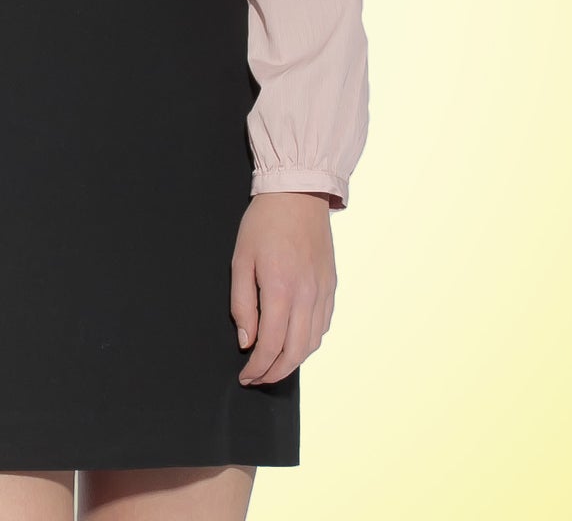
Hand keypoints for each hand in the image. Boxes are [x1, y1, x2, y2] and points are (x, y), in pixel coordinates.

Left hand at [230, 192, 336, 385]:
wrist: (298, 194)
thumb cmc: (264, 223)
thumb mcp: (240, 259)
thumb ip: (243, 304)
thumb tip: (247, 340)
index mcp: (281, 289)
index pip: (271, 345)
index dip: (257, 367)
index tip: (245, 375)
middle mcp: (307, 296)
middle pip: (295, 352)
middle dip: (275, 372)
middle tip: (257, 378)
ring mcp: (323, 292)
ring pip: (312, 343)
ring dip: (293, 362)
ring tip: (274, 365)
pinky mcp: (331, 286)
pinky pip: (323, 326)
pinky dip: (309, 342)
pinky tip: (295, 342)